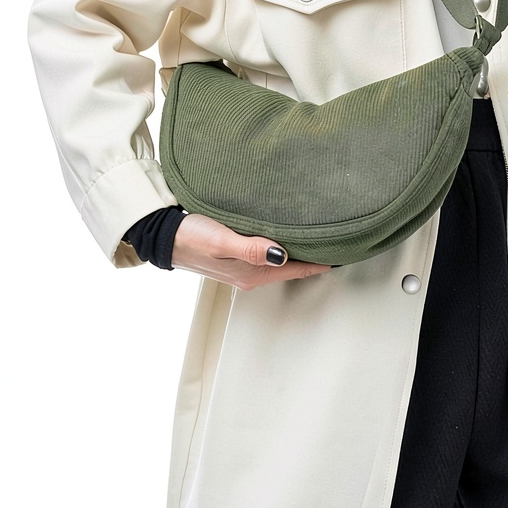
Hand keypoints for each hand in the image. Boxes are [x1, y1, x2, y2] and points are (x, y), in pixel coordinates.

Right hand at [171, 213, 331, 288]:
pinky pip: (268, 253)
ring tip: (320, 237)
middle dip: (315, 257)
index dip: (321, 263)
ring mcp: (244, 266)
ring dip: (299, 251)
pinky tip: (287, 234)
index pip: (297, 270)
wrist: (164, 236)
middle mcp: (251, 273)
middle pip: (292, 268)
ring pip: (281, 261)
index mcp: (252, 273)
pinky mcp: (236, 255)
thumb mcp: (222, 241)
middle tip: (338, 241)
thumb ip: (251, 249)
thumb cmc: (192, 237)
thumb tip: (282, 255)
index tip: (344, 253)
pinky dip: (282, 246)